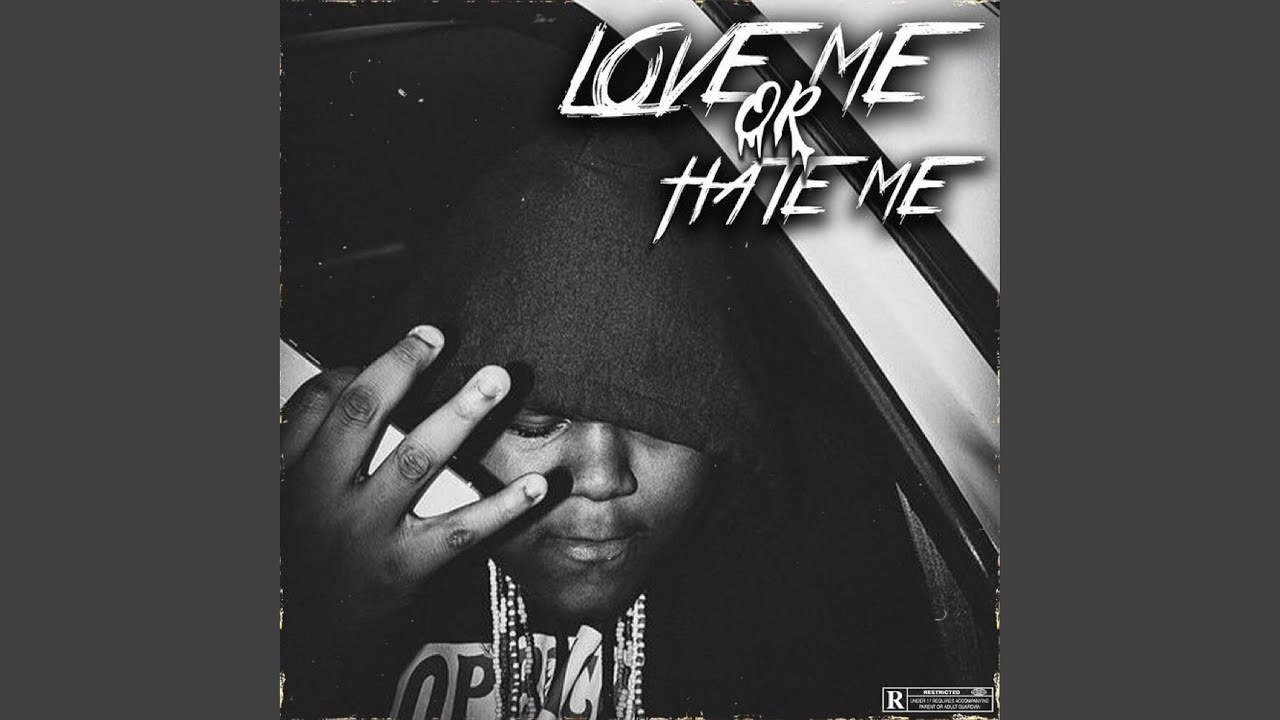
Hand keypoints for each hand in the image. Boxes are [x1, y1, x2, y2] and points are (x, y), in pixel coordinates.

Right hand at [280, 326, 546, 658]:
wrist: (297, 643)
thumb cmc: (301, 556)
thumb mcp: (283, 494)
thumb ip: (306, 436)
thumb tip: (346, 372)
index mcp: (293, 474)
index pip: (325, 402)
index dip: (373, 365)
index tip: (417, 338)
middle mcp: (322, 497)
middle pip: (365, 416)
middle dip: (404, 369)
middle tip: (440, 336)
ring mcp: (365, 533)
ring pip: (417, 461)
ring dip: (462, 415)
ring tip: (498, 378)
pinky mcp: (402, 569)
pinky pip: (459, 531)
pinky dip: (502, 506)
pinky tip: (538, 484)